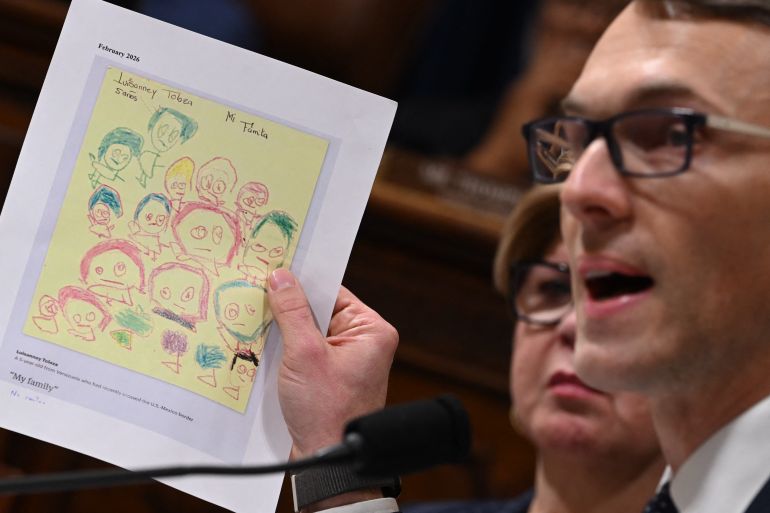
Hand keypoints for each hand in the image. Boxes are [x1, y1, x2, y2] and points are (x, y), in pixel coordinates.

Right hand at [267, 268, 398, 458]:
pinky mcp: (329, 377)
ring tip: (256, 320)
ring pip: (308, 331)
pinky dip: (285, 349)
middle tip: (257, 293)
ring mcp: (346, 361)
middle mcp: (363, 343)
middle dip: (289, 308)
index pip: (333, 291)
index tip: (274, 268)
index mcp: (371, 331)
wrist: (327, 460)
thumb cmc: (326, 411)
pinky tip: (263, 345)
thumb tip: (280, 277)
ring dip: (284, 330)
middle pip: (318, 310)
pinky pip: (305, 352)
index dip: (302, 281)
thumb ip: (292, 312)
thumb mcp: (304, 354)